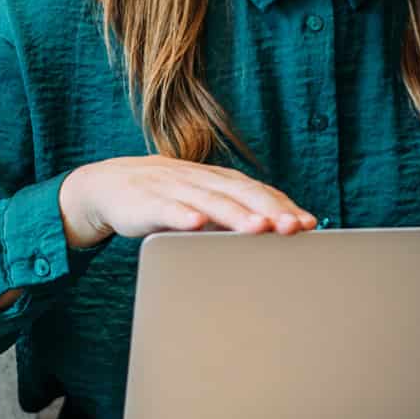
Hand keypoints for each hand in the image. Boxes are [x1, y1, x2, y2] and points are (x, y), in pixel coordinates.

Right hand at [58, 156, 317, 248]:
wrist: (110, 185)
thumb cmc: (170, 199)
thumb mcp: (205, 205)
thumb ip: (236, 217)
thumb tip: (276, 237)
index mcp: (221, 182)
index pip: (260, 192)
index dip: (284, 206)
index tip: (309, 225)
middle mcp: (203, 181)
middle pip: (242, 194)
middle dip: (270, 211)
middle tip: (293, 228)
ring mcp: (175, 188)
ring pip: (211, 201)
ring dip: (236, 215)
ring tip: (259, 228)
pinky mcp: (147, 201)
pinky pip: (167, 208)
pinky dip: (183, 215)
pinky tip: (197, 225)